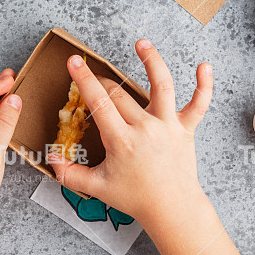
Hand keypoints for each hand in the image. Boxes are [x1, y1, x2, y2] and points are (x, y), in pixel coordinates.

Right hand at [47, 40, 212, 229]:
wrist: (172, 209)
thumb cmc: (136, 199)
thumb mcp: (97, 187)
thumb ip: (70, 173)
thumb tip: (50, 158)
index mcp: (122, 140)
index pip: (99, 103)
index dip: (84, 80)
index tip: (75, 62)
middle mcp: (146, 128)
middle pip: (120, 94)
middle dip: (102, 82)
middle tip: (92, 77)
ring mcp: (168, 126)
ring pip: (162, 85)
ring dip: (152, 61)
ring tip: (142, 44)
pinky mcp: (186, 129)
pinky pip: (199, 104)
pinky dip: (204, 85)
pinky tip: (204, 66)